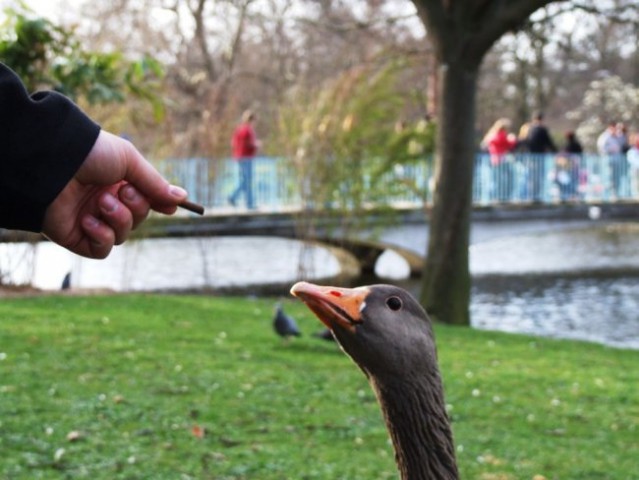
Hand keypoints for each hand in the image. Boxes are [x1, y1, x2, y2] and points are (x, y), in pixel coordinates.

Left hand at [42, 130, 187, 258]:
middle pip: (137, 219)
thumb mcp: (130, 161)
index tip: (169, 206)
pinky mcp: (76, 238)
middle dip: (136, 207)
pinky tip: (89, 220)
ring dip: (118, 219)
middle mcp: (104, 202)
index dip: (158, 204)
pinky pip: (102, 250)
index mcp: (116, 182)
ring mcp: (90, 220)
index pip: (145, 201)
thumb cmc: (91, 154)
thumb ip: (155, 183)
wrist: (52, 163)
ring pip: (122, 236)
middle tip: (123, 191)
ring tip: (101, 202)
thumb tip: (181, 198)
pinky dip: (102, 236)